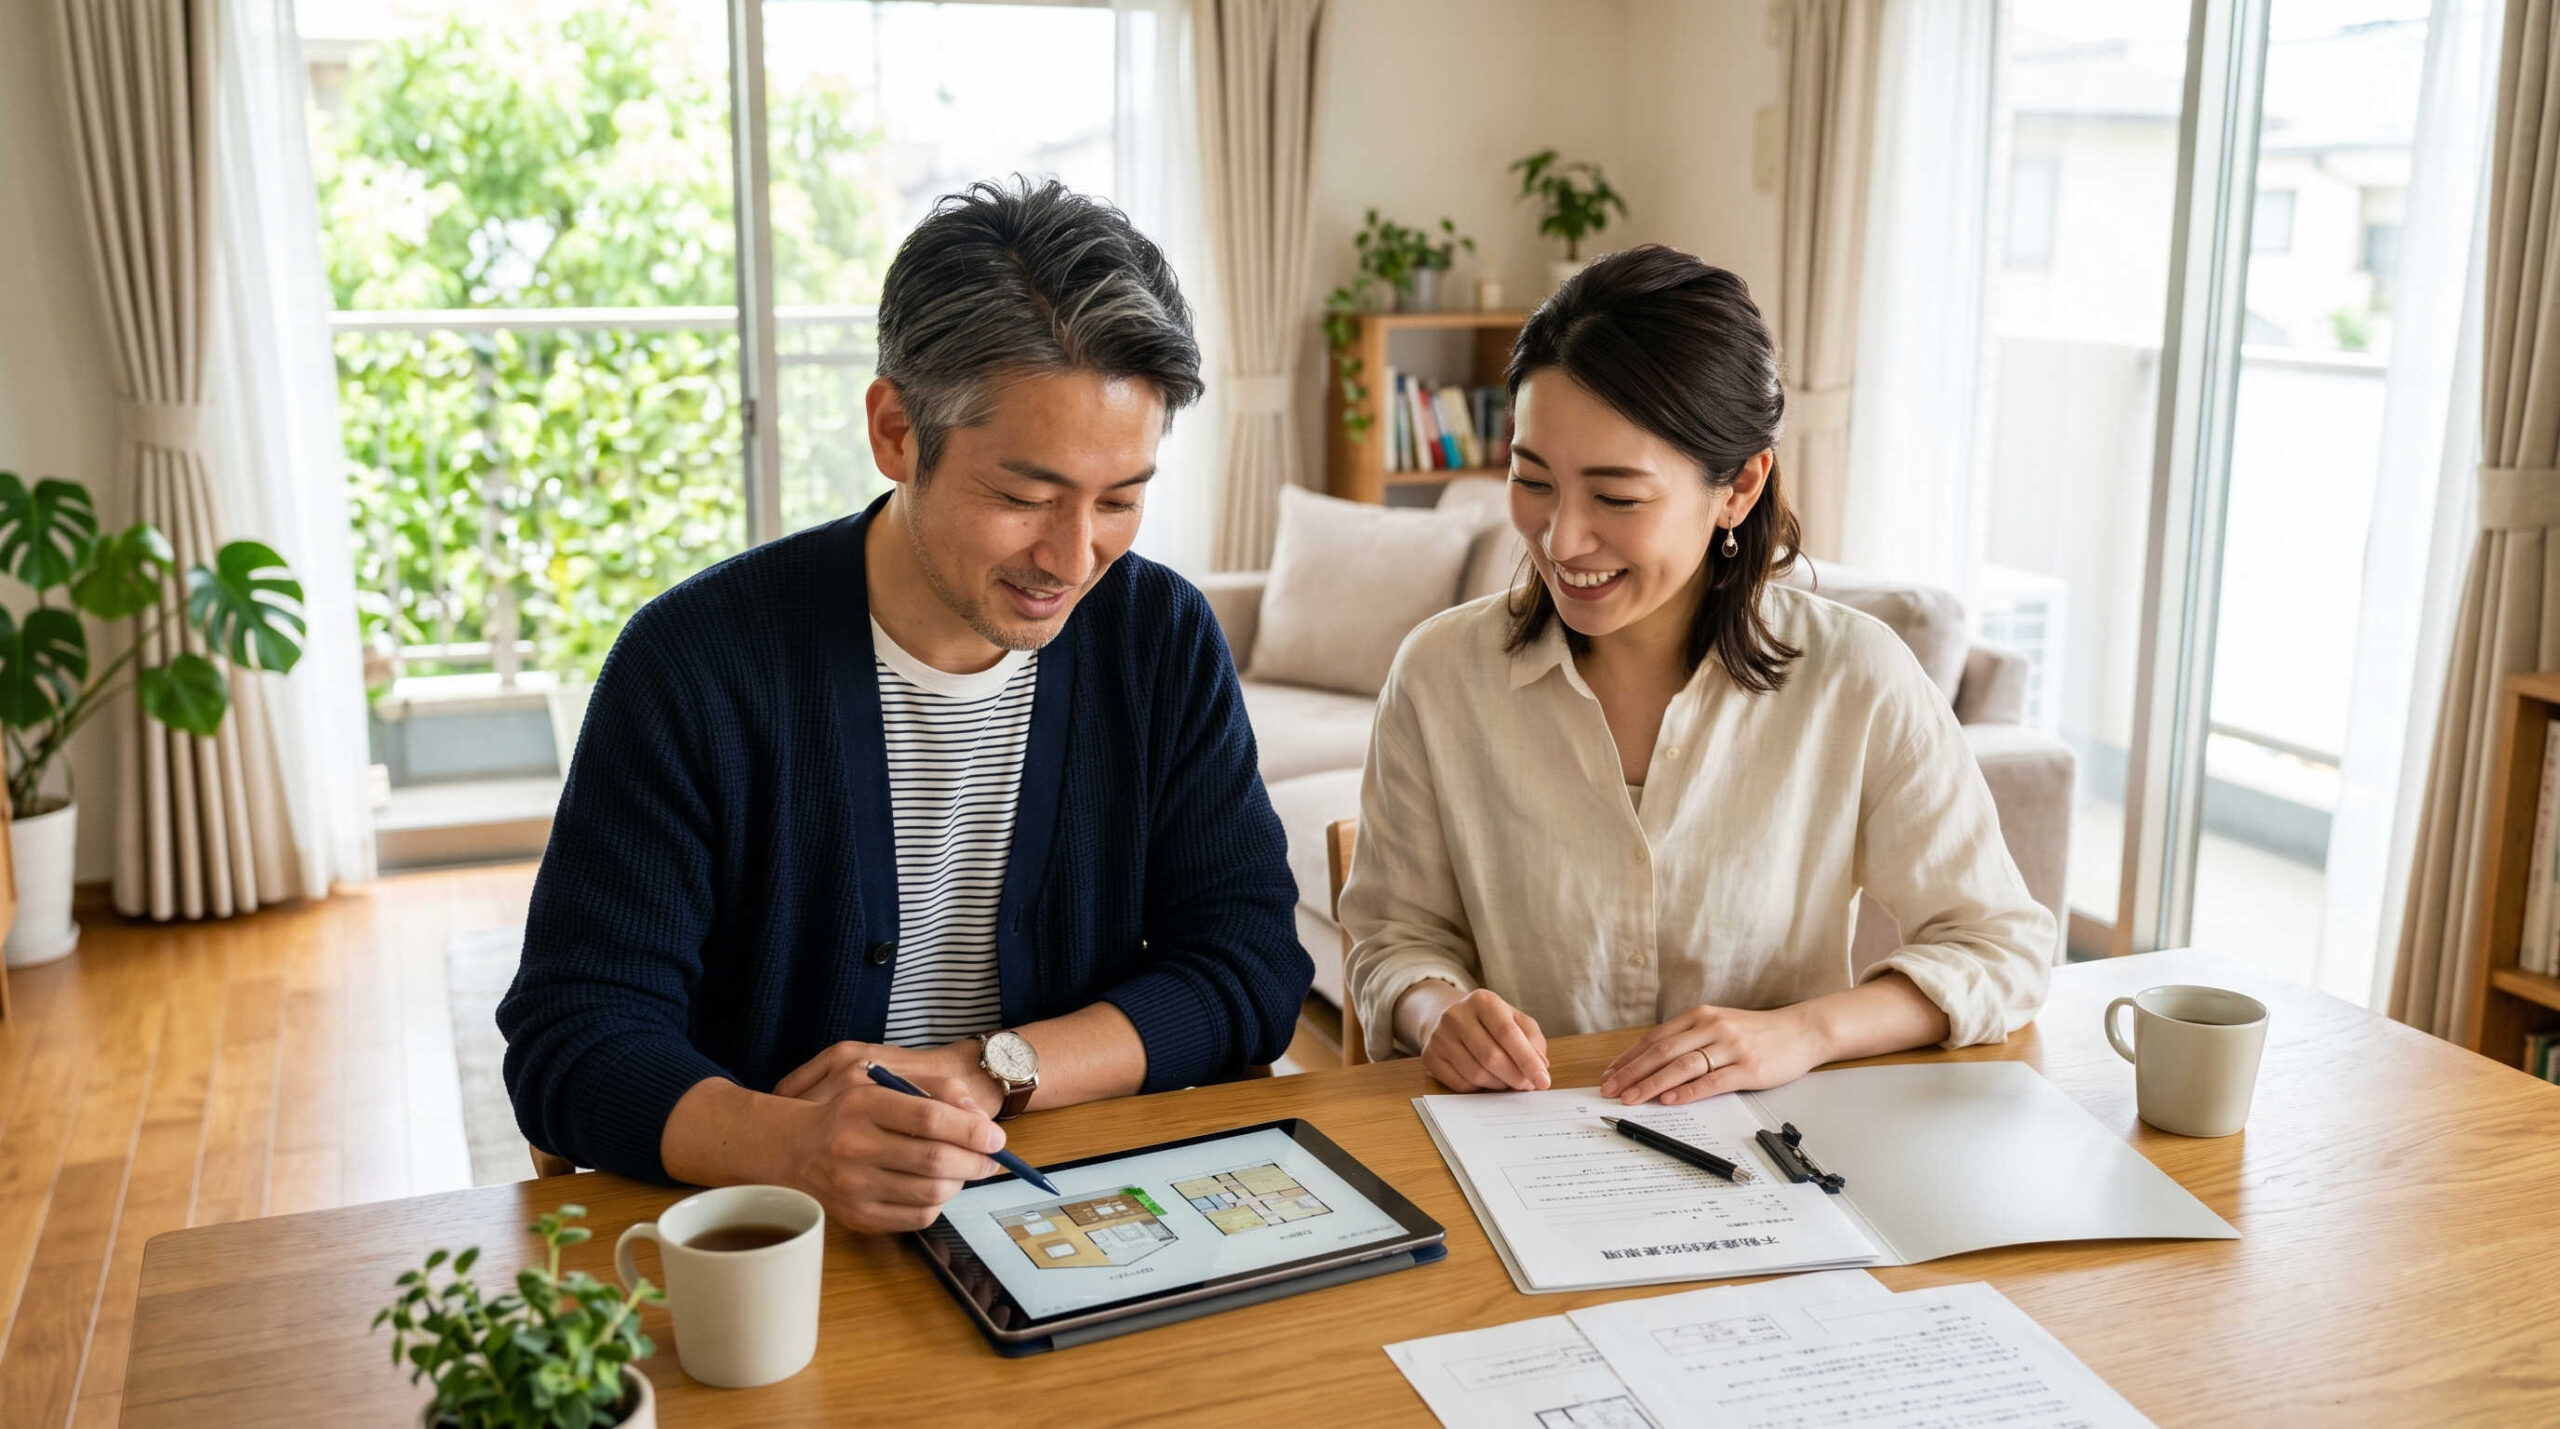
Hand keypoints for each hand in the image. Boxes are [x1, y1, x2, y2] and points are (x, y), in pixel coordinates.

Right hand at [771, 1042, 1005, 1233]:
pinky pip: (916, 1219)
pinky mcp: (857, 1217)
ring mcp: (853, 1187)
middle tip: (989, 1158)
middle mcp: (854, 1146)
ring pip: (930, 1193)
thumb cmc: (850, 1112)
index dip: (971, 1129)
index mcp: (862, 1105)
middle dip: (975, 1161)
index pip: (930, 1118)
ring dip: (960, 1183)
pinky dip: (938, 1204)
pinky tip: (937, 1188)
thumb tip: (980, 1118)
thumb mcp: (883, 1083)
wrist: (794, 1149)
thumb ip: (936, 1089)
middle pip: (935, 1159)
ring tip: (964, 1171)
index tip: (995, 1137)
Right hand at [1416, 987, 1550, 1091]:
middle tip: (1528, 1085)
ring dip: (1498, 1084)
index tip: (1543, 1080)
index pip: (1507, 1033)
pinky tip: (1487, 1079)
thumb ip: (1532, 1039)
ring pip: (1475, 1074)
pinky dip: (1479, 1088)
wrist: (1449, 1017)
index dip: (1527, 1060)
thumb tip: (1540, 1066)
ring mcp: (1439, 1036)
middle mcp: (1456, 1015)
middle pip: (1491, 1056)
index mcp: (1482, 1000)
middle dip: (1515, 1077)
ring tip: (1508, 1080)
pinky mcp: (1430, 1057)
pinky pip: (1460, 1084)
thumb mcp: (1514, 1019)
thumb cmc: (1490, 1021)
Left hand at [1599, 1004, 1827, 1105]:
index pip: (1655, 1038)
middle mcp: (1712, 1027)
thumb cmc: (1756, 1032)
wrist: (1801, 1031)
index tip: (1609, 1074)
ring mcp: (1730, 1047)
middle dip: (1632, 1072)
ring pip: (1682, 1066)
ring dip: (1652, 1084)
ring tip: (1632, 1098)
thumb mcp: (1719, 1025)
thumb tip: (1652, 1063)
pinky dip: (1688, 1091)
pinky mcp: (1748, 1068)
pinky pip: (1712, 1081)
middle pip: (1662, 1052)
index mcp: (1700, 1016)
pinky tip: (1670, 1100)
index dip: (1629, 1057)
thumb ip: (1689, 1039)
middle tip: (1610, 1089)